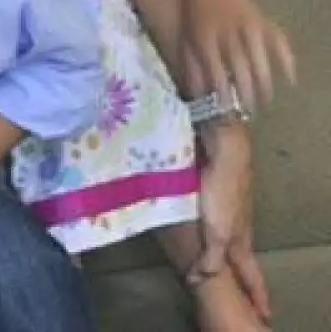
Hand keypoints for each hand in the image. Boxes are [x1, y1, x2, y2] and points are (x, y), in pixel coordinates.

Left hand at [182, 0, 295, 111]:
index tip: (229, 113)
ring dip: (264, 85)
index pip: (217, 75)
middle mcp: (228, 34)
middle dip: (246, 95)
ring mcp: (248, 26)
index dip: (224, 95)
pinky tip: (290, 80)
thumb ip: (190, 67)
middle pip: (241, 71)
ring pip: (260, 61)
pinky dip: (287, 61)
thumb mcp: (186, 40)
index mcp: (205, 40)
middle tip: (250, 113)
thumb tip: (195, 96)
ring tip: (265, 102)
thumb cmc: (195, 15)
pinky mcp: (263, 20)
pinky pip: (279, 43)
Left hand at [190, 124, 269, 320]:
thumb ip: (211, 257)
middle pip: (243, 256)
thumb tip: (200, 280)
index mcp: (240, 240)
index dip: (257, 295)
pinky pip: (217, 219)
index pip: (251, 275)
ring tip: (223, 264)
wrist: (226, 152)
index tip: (265, 313)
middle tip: (247, 293)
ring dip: (227, 252)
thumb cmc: (222, 193)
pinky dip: (214, 230)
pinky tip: (204, 227)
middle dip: (245, 276)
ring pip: (230, 236)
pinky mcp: (218, 191)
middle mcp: (239, 226)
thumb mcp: (217, 231)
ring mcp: (231, 208)